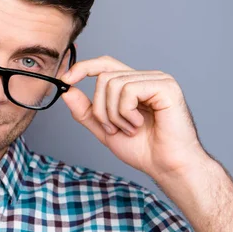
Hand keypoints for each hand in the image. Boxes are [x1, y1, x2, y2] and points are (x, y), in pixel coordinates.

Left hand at [60, 55, 208, 179]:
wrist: (167, 167)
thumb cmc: (143, 150)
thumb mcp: (105, 129)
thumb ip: (85, 111)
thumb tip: (66, 90)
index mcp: (133, 84)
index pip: (104, 64)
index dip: (82, 68)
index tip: (65, 80)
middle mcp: (145, 78)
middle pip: (103, 77)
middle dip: (100, 108)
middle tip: (114, 128)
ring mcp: (157, 79)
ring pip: (112, 83)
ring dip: (114, 114)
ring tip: (130, 129)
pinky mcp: (165, 86)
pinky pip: (128, 90)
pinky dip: (126, 113)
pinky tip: (140, 124)